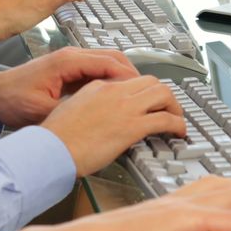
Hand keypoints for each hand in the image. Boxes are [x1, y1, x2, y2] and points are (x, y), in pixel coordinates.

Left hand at [0, 47, 138, 126]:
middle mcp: (70, 56)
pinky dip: (111, 79)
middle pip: (113, 58)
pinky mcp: (67, 69)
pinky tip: (116, 95)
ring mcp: (69, 60)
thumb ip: (71, 113)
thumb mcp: (42, 112)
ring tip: (137, 95)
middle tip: (148, 94)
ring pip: (107, 61)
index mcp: (66, 62)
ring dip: (124, 76)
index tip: (145, 91)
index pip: (109, 63)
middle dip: (133, 75)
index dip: (130, 78)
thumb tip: (95, 121)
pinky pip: (97, 69)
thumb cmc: (11, 100)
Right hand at [42, 74, 185, 175]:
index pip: (128, 81)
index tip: (148, 103)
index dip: (142, 92)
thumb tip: (98, 120)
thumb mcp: (70, 113)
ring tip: (177, 119)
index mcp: (96, 87)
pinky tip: (179, 132)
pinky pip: (165, 119)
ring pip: (162, 94)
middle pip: (150, 82)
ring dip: (174, 106)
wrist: (51, 149)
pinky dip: (177, 124)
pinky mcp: (132, 126)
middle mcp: (113, 92)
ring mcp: (124, 107)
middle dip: (163, 95)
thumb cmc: (56, 139)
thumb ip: (88, 110)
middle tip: (168, 108)